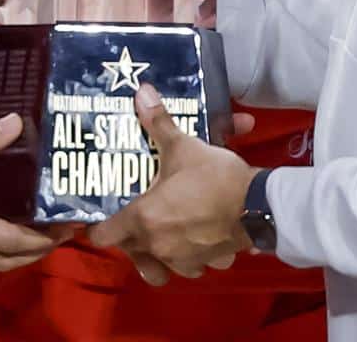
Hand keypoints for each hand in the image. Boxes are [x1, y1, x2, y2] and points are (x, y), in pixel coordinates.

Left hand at [88, 85, 255, 284]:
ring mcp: (182, 260)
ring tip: (164, 235)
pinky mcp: (206, 264)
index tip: (101, 217)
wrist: (259, 205)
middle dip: (131, 240)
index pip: (103, 236)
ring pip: (159, 266)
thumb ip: (159, 123)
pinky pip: (190, 266)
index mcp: (144, 218)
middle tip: (136, 220)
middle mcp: (157, 246)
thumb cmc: (213, 177)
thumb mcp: (184, 147)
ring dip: (159, 254)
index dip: (98, 227)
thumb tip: (141, 91)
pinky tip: (194, 240)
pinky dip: (190, 257)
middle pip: (131, 252)